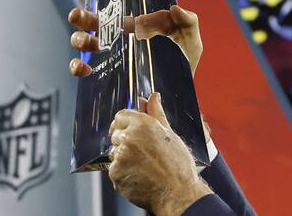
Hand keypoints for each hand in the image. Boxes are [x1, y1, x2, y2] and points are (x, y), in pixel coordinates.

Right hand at [68, 5, 202, 75]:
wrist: (182, 91)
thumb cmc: (185, 62)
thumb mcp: (191, 40)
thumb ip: (188, 21)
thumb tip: (174, 8)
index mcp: (135, 28)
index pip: (112, 16)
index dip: (95, 11)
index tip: (80, 13)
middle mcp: (120, 41)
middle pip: (94, 27)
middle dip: (82, 22)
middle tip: (76, 18)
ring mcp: (115, 59)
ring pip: (88, 47)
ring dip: (80, 42)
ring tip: (83, 43)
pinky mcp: (113, 77)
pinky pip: (90, 71)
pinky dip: (80, 69)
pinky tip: (83, 70)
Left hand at [108, 92, 211, 214]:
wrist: (178, 195)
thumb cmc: (178, 166)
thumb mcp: (169, 134)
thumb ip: (156, 113)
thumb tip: (153, 97)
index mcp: (143, 124)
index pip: (120, 115)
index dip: (126, 123)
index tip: (130, 130)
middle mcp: (129, 137)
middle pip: (116, 133)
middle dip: (125, 140)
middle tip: (142, 152)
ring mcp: (121, 156)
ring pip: (114, 151)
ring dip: (123, 157)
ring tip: (142, 165)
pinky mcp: (116, 173)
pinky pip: (113, 168)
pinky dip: (122, 172)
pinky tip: (137, 175)